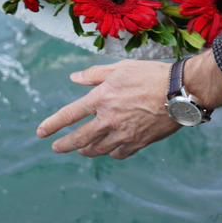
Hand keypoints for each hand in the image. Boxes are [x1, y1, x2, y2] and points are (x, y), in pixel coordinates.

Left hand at [35, 61, 180, 158]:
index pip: (69, 115)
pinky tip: (109, 150)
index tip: (41, 133)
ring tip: (82, 150)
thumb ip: (94, 74)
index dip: (53, 125)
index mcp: (102, 98)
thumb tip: (73, 78)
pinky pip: (118, 154)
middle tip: (56, 148)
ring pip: (97, 149)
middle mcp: (108, 119)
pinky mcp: (138, 143)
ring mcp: (123, 134)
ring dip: (86, 150)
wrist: (180, 92)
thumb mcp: (120, 68)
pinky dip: (110, 153)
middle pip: (79, 139)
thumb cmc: (151, 74)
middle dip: (65, 145)